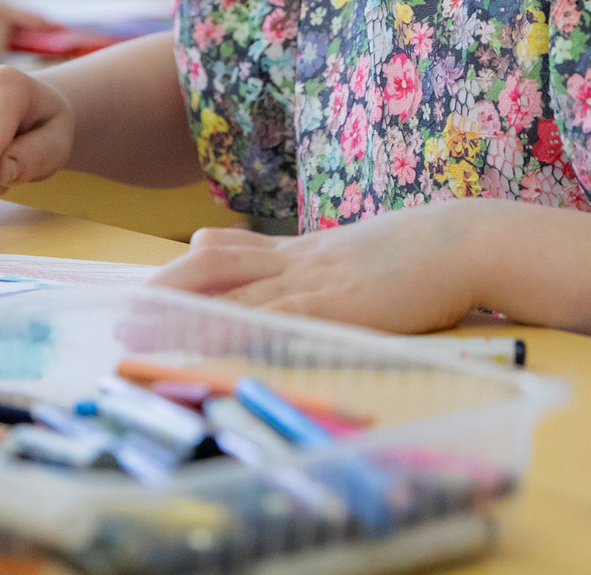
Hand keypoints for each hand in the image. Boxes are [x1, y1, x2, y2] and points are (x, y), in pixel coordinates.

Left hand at [150, 202, 485, 330]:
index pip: (230, 251)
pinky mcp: (335, 307)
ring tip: (137, 338)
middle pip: (213, 268)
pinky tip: (202, 349)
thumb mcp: (359, 251)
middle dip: (164, 292)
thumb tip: (272, 264)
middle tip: (124, 320)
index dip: (183, 270)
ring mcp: (315, 281)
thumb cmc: (423, 253)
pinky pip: (270, 322)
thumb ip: (313, 260)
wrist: (467, 241)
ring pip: (230, 295)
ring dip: (178, 317)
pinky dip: (230, 336)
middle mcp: (300, 260)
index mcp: (307, 248)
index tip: (145, 289)